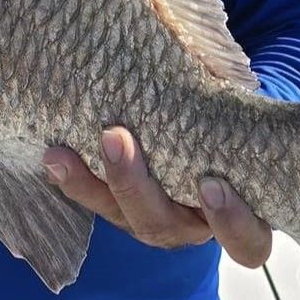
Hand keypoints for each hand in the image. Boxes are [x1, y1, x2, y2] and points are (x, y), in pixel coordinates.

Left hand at [43, 126, 271, 267]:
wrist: (206, 127)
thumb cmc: (235, 126)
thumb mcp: (243, 121)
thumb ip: (235, 106)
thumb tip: (217, 58)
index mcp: (241, 217)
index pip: (248, 242)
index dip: (231, 222)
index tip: (211, 184)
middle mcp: (194, 226)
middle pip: (164, 227)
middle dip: (134, 186)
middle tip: (115, 139)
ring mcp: (154, 220)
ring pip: (121, 217)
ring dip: (89, 184)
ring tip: (60, 154)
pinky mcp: (120, 209)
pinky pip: (94, 203)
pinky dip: (72, 180)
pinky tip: (51, 155)